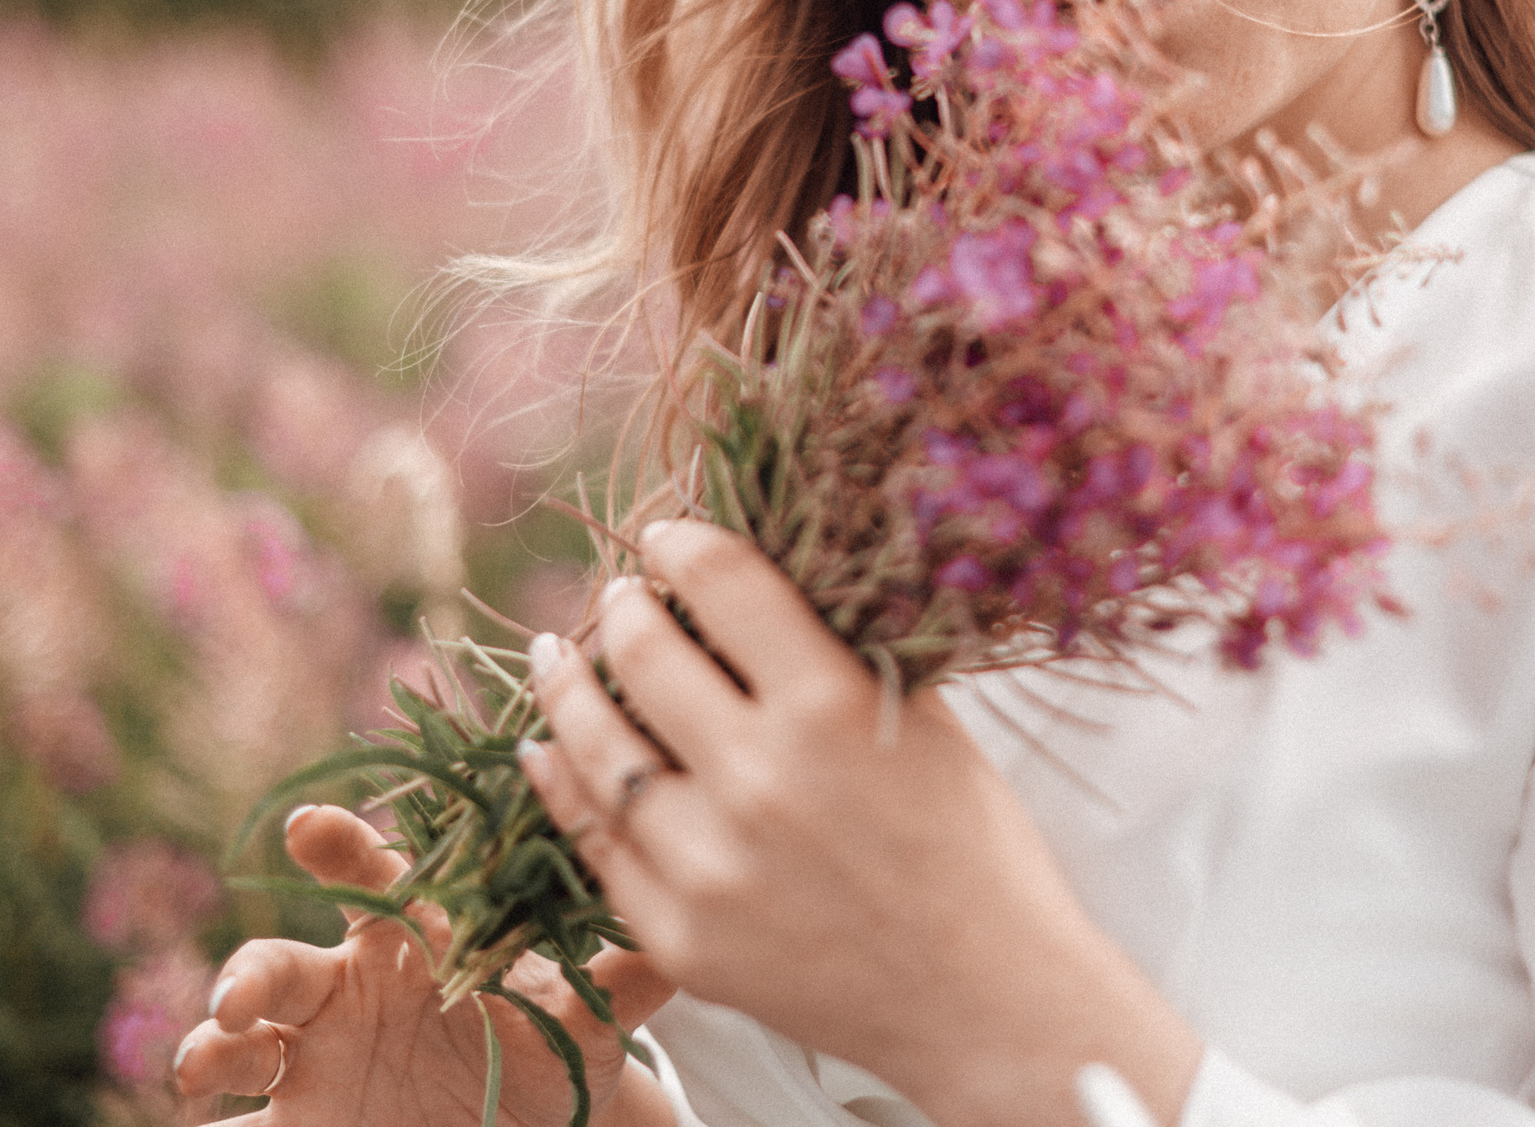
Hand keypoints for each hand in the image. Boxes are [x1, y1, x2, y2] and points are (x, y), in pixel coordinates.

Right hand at [176, 804, 677, 1126]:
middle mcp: (346, 985)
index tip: (308, 826)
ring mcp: (311, 1057)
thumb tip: (695, 906)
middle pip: (280, 958)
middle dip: (251, 966)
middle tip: (246, 990)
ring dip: (213, 1046)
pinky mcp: (296, 1121)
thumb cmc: (548, 1048)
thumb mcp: (590, 1017)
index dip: (333, 844)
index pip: (366, 872)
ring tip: (207, 1063)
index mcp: (410, 933)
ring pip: (239, 1041)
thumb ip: (630, 967)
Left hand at [521, 521, 1201, 1126]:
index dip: (684, 543)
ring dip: (567, 687)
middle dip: (621, 607)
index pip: (723, 583)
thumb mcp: (926, 722)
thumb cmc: (972, 849)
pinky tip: (549, 751)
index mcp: (830, 710)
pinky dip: (562, 783)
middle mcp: (758, 781)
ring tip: (555, 655)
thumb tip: (764, 579)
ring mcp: (707, 866)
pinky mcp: (678, 935)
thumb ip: (843, 651)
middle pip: (641, 654)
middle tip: (619, 595)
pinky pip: (592, 842)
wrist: (985, 999)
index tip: (669, 536)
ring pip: (593, 747)